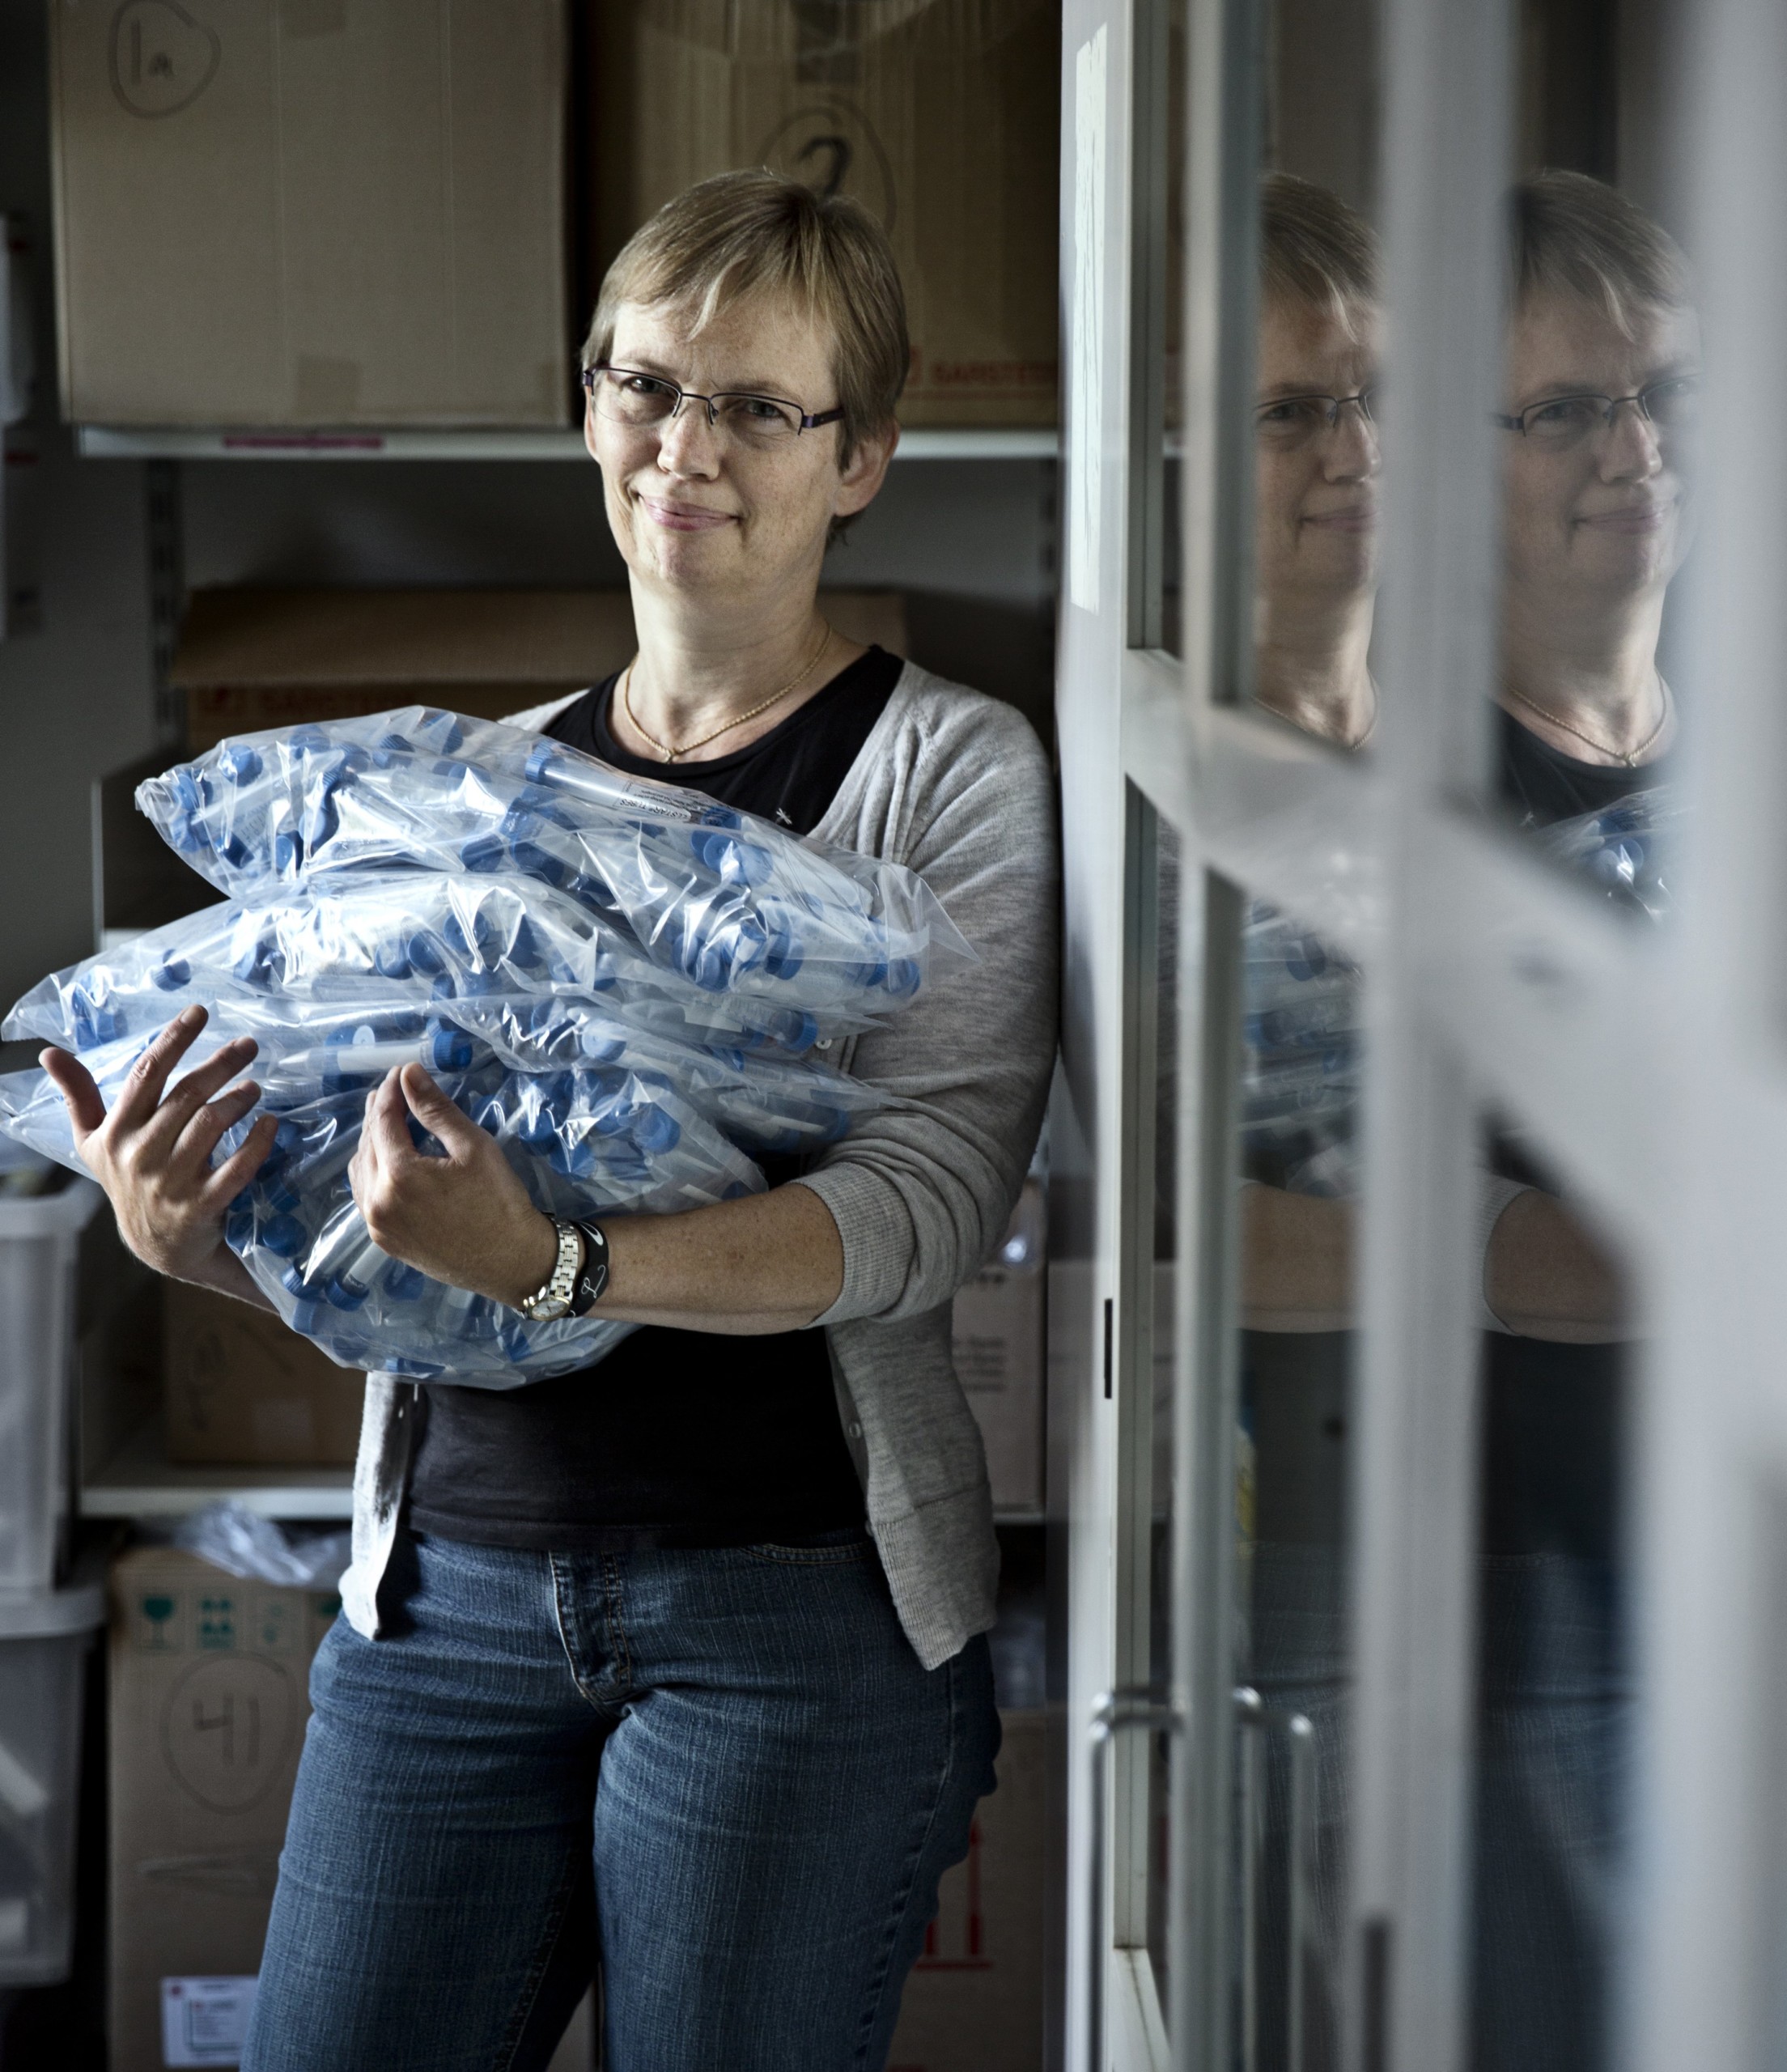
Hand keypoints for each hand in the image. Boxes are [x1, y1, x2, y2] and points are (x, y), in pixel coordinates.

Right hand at [40, 1005, 277, 1282]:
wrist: (157, 1245)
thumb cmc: (129, 1181)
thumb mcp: (95, 1142)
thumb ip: (79, 1096)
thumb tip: (50, 1052)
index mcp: (118, 1132)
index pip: (146, 1075)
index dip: (173, 1039)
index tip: (199, 1011)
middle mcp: (142, 1154)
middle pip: (185, 1096)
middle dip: (220, 1064)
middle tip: (248, 1045)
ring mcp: (172, 1182)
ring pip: (209, 1127)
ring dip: (237, 1101)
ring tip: (255, 1087)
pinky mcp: (202, 1205)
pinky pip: (235, 1169)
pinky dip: (257, 1144)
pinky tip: (270, 1124)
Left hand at [349, 1063, 557, 1307]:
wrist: (511, 1261)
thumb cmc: (499, 1200)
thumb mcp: (473, 1147)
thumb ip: (436, 1109)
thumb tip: (409, 1073)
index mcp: (399, 1174)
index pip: (383, 1120)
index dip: (392, 1091)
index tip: (401, 1071)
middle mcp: (377, 1200)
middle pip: (368, 1143)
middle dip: (379, 1112)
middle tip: (394, 1090)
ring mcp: (377, 1224)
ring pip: (361, 1170)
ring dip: (371, 1141)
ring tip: (387, 1121)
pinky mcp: (384, 1240)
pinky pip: (365, 1196)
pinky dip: (371, 1171)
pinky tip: (387, 1161)